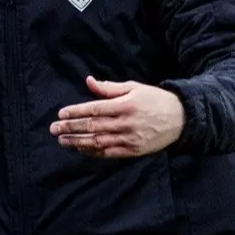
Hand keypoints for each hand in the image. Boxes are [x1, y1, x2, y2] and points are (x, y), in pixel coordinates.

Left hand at [50, 76, 184, 158]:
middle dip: (71, 128)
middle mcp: (126, 123)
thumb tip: (88, 81)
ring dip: (77, 142)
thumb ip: (109, 87)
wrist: (181, 119)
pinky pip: (109, 153)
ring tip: (62, 140)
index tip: (60, 113)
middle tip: (54, 129)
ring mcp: (129, 139)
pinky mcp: (133, 151)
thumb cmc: (154, 99)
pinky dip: (93, 152)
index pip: (94, 109)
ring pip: (98, 142)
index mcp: (125, 105)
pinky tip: (80, 148)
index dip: (76, 112)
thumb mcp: (134, 87)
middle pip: (93, 126)